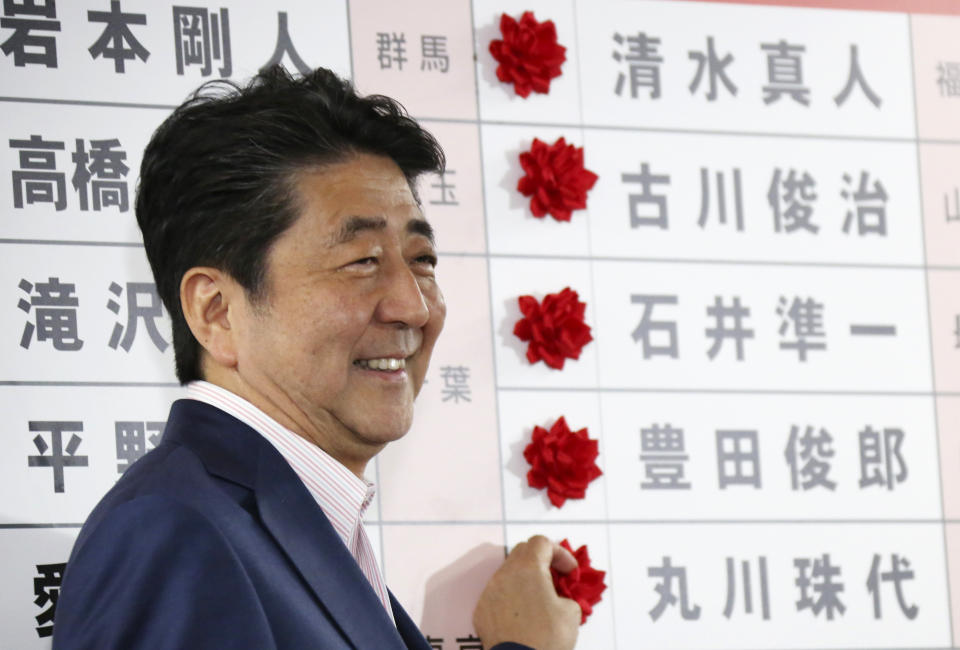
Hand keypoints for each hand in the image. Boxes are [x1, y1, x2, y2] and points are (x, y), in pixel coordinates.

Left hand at [473, 535, 581, 649]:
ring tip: (540, 600)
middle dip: (542, 561)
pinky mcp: (481, 610)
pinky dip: (511, 598)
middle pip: (522, 552)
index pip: (541, 542)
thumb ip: (565, 594)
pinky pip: (498, 595)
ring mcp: (490, 592)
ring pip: (508, 573)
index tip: (569, 572)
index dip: (560, 553)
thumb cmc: (547, 639)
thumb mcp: (571, 612)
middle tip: (556, 579)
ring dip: (525, 580)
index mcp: (528, 569)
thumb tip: (558, 597)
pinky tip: (523, 616)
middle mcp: (504, 575)